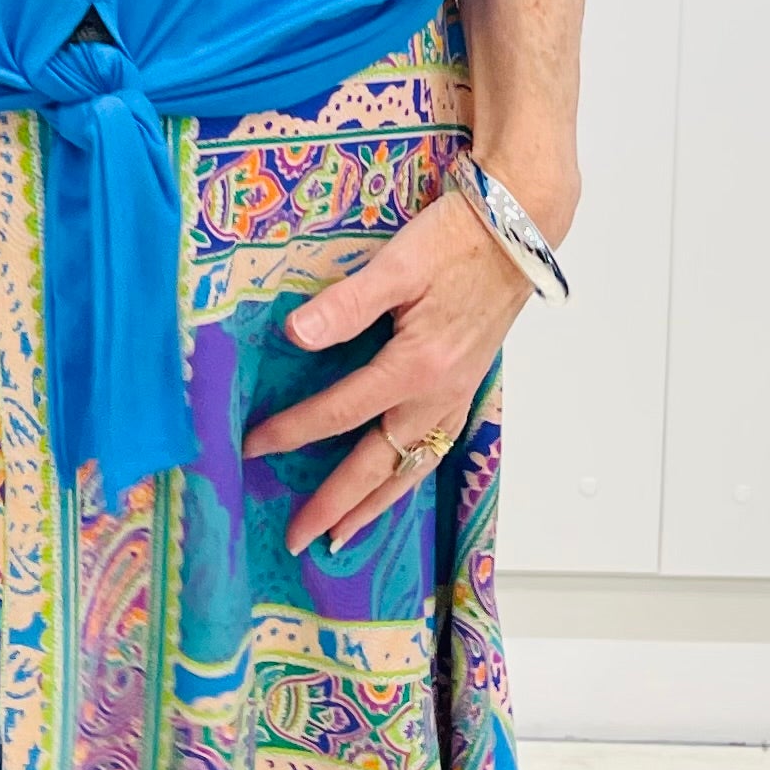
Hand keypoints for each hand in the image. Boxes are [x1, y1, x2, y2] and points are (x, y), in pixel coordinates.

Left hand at [242, 188, 538, 554]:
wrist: (516, 231)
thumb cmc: (455, 240)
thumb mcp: (398, 264)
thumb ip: (346, 305)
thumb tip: (295, 335)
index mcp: (416, 367)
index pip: (341, 412)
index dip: (293, 431)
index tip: (253, 447)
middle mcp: (438, 395)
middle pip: (379, 465)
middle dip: (336, 505)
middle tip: (296, 538)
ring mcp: (456, 396)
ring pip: (412, 469)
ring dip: (375, 506)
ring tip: (343, 536)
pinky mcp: (466, 388)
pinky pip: (434, 451)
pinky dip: (409, 479)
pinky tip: (395, 484)